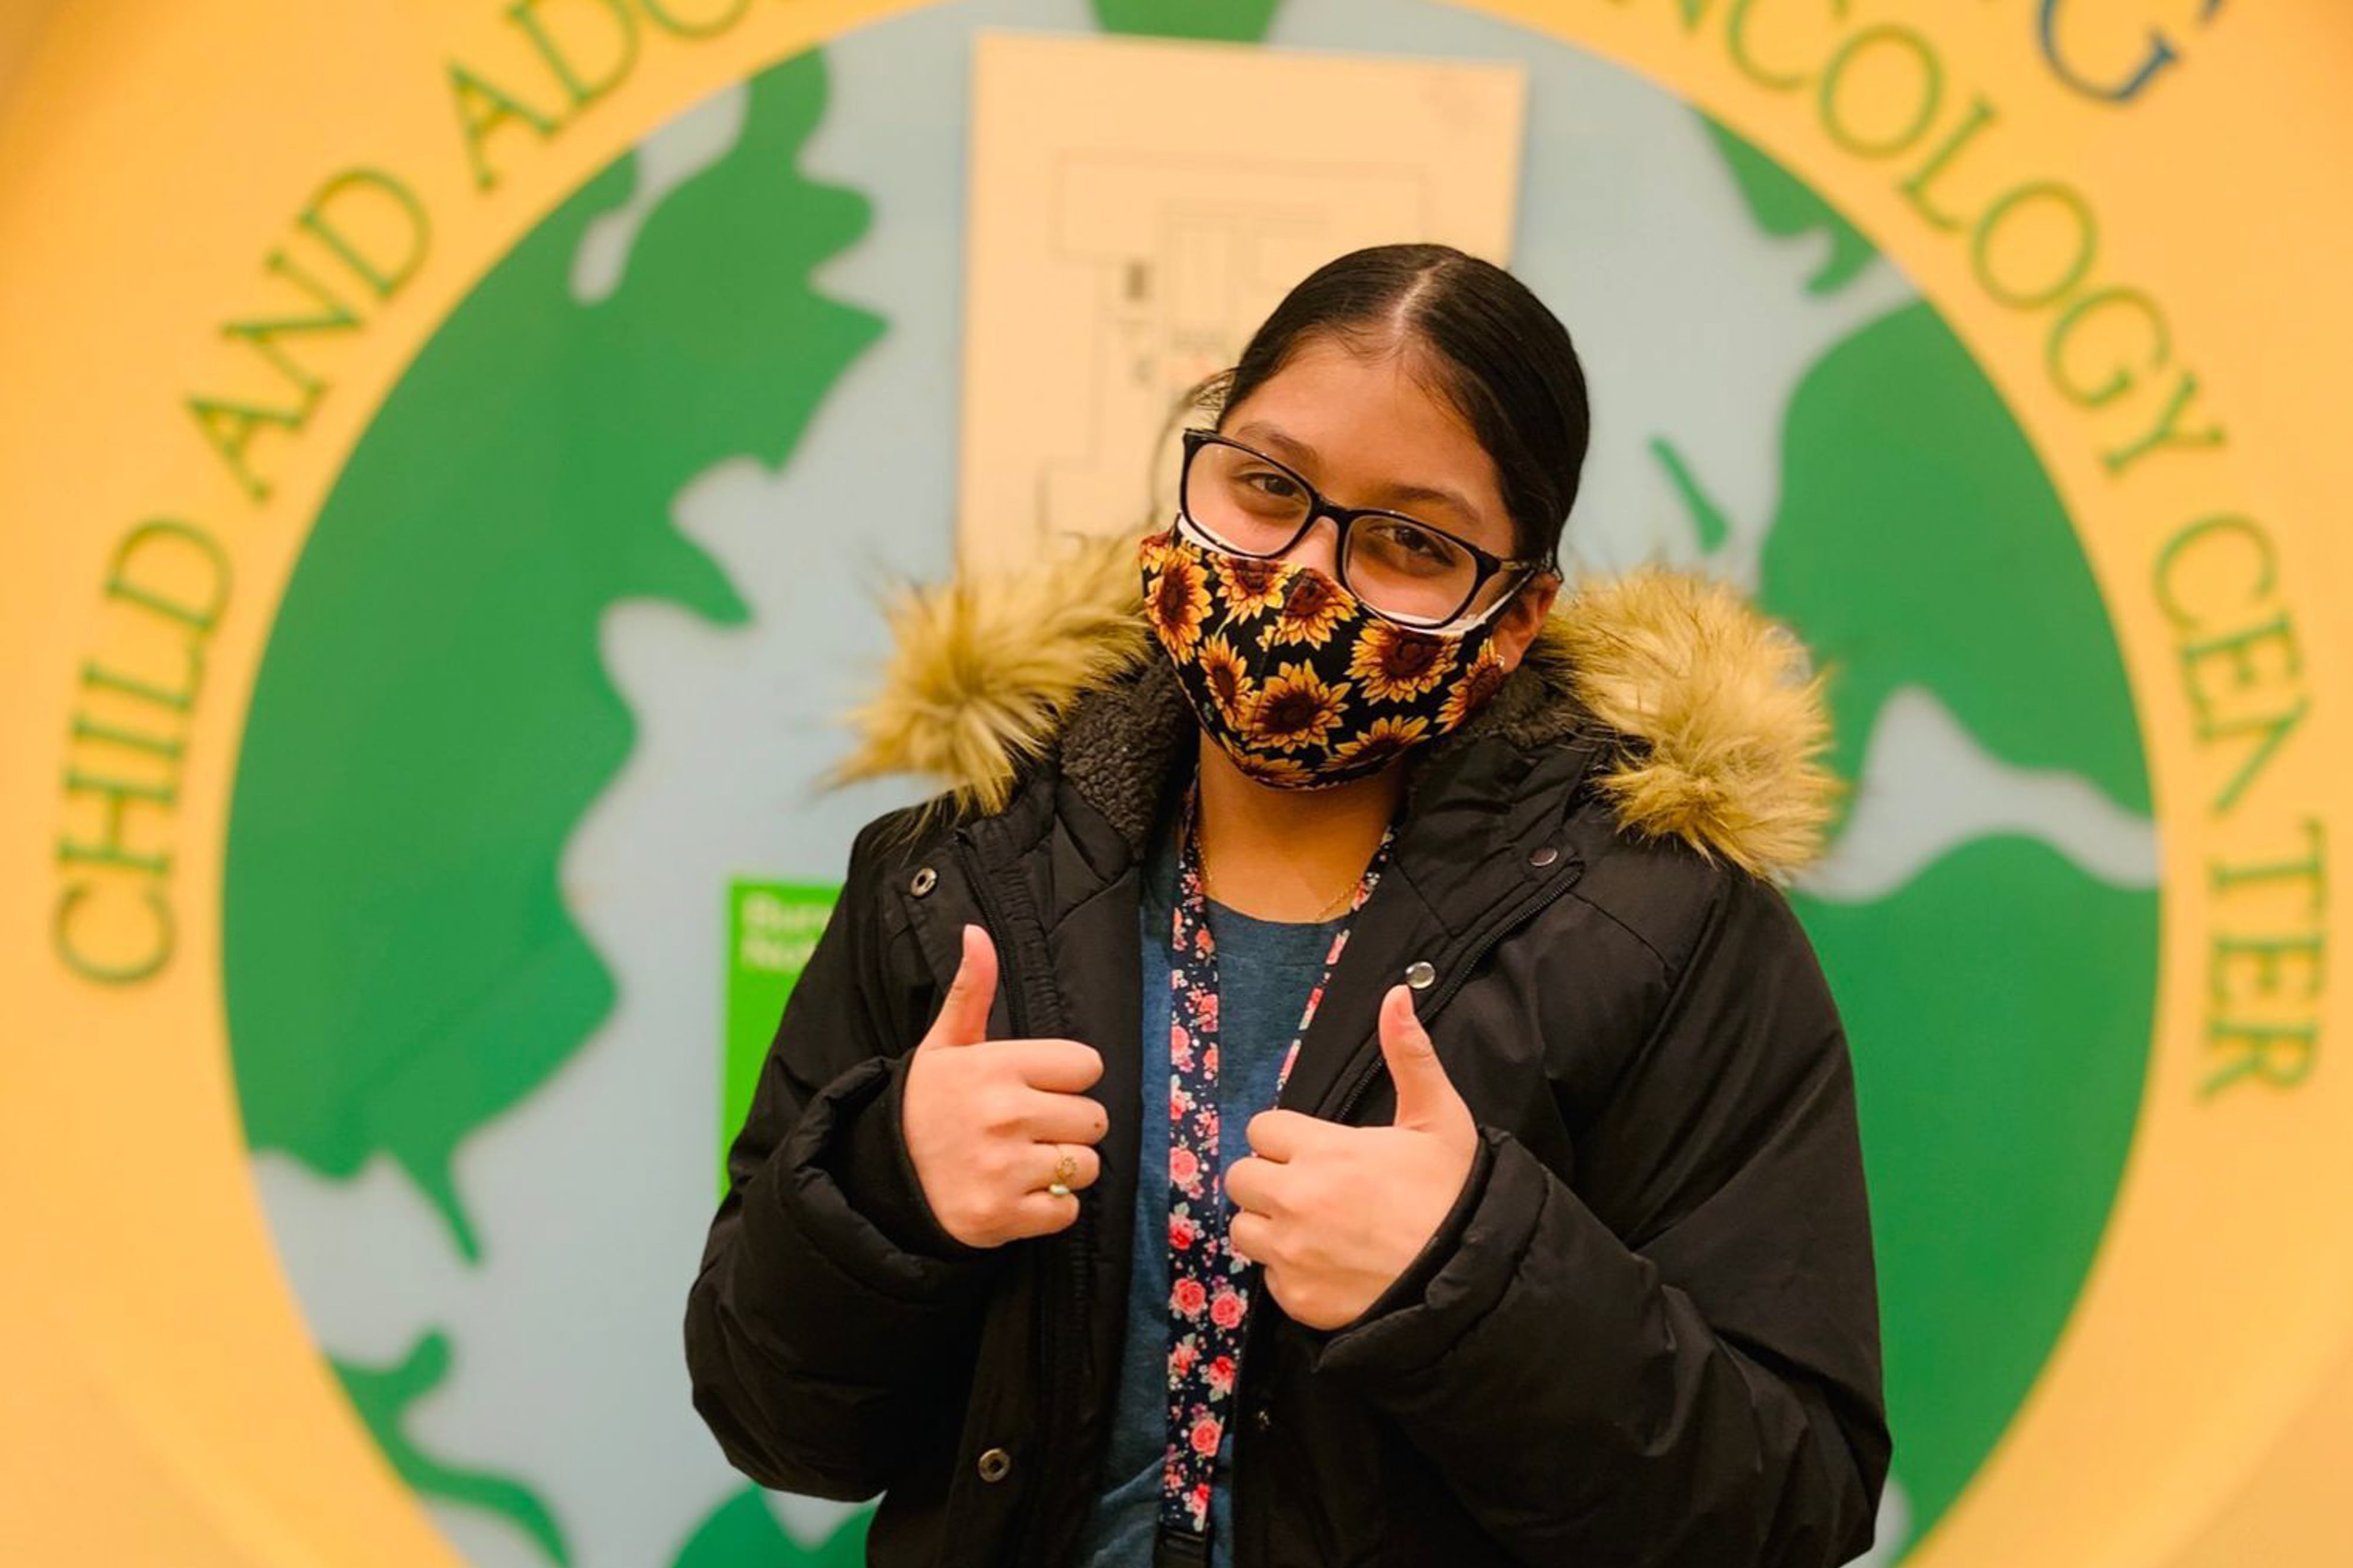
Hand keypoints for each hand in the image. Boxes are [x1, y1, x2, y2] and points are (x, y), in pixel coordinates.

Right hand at [901, 924, 1108, 1247]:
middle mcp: (1005, 1115)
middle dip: (1070, 1124)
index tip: (1040, 1086)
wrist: (879, 1178)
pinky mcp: (1003, 1216)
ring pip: (1086, 1166)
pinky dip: (1050, 1208)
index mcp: (996, 1067)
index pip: (1087, 1066)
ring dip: (1064, 1168)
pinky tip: (1018, 1192)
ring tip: (1025, 1161)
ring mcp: (1004, 1169)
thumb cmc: (925, 1105)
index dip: (1068, 1078)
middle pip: (1095, 1119)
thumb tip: (977, 931)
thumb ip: (971, 990)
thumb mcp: (944, 1045)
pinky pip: (1067, 1211)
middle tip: (1030, 1127)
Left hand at [1226, 985, 1478, 1329]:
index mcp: (1324, 1151)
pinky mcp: (1297, 1301)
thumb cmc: (1457, 1194)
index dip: (1286, 1140)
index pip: (1262, 1130)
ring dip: (1270, 1226)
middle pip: (1241, 1178)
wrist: (1476, 1279)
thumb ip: (1409, 1055)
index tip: (1317, 1153)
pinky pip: (1268, 1279)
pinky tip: (1330, 1267)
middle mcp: (1296, 1201)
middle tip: (1311, 1190)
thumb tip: (1397, 994)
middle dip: (1269, 1180)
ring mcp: (1292, 1255)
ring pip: (1245, 1230)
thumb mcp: (1439, 1119)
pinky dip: (1291, 1273)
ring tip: (1315, 1229)